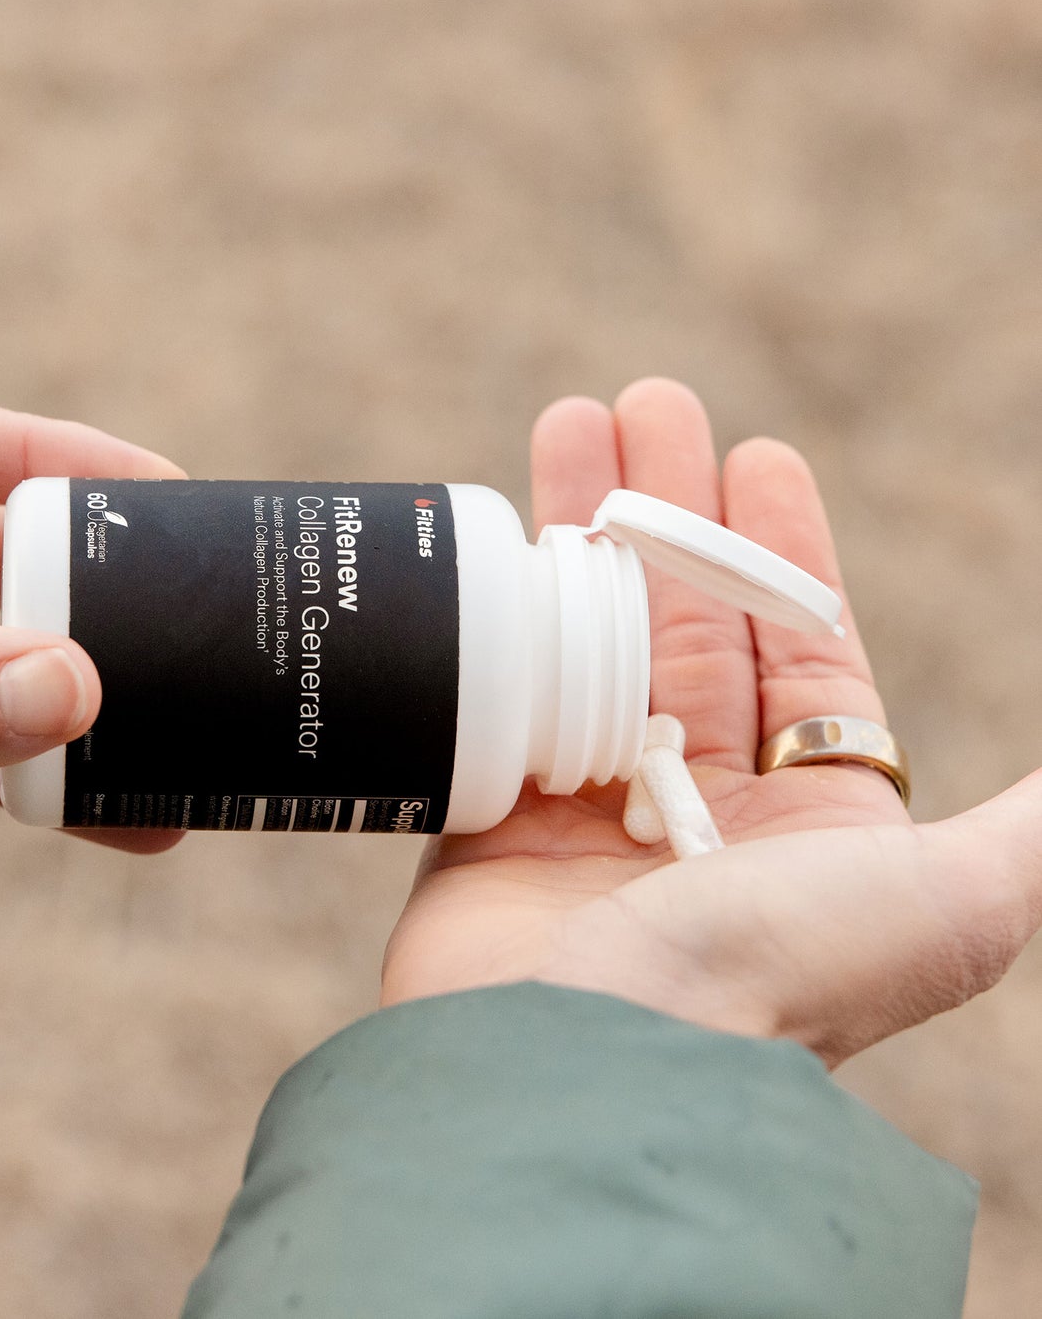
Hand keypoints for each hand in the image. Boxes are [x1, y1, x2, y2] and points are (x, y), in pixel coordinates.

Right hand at [383, 378, 1041, 1067]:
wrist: (580, 1076)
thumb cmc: (763, 986)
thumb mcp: (950, 902)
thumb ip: (1027, 834)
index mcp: (812, 823)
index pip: (804, 653)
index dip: (786, 550)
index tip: (759, 455)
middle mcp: (704, 811)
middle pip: (687, 621)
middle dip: (672, 509)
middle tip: (648, 404)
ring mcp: (592, 810)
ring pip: (592, 636)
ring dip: (584, 528)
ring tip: (570, 422)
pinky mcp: (494, 819)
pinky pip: (504, 692)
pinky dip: (503, 615)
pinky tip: (497, 542)